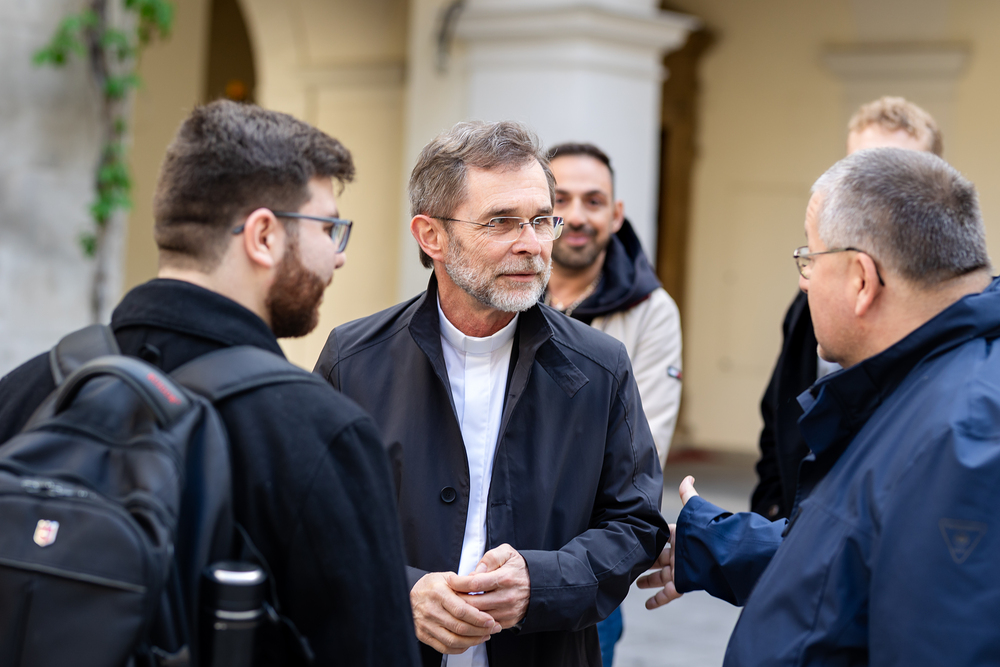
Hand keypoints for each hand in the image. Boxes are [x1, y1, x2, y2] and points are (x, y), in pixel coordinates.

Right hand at [410, 571, 500, 653]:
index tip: (491, 620)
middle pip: (459, 627)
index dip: (479, 618)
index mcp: (438, 593)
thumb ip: (465, 584)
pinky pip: (444, 648)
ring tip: (485, 636)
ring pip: (453, 640)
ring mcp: (426, 625)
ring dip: (473, 641)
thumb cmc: (432, 586)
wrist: (409, 594)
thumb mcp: (448, 577)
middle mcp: (430, 610)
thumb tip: (485, 589)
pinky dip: (460, 648)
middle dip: (480, 630)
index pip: (461, 610)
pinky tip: (469, 642)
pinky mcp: (423, 635)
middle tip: (493, 628)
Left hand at [451, 544, 530, 627]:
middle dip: (457, 599)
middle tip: (449, 594)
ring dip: (464, 611)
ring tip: (456, 603)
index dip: (458, 582)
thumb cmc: (517, 567)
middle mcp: (507, 597)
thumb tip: (474, 573)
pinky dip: (475, 620)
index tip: (449, 580)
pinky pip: (486, 625)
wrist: (538, 585)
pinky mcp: (508, 622)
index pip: (475, 583)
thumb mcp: (507, 553)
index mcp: (505, 578)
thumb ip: (490, 558)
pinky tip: (469, 612)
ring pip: (477, 617)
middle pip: (473, 603)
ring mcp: (508, 612)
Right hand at [636, 475, 698, 609]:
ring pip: (659, 577)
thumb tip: (688, 476)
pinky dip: (657, 600)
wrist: (721, 553)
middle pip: (658, 557)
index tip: (637, 534)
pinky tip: (647, 605)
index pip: (663, 534)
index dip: (652, 534)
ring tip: (635, 583)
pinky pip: (667, 594)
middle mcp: (679, 553)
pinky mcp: (682, 584)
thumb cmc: (707, 530)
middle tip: (633, 562)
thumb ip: (688, 494)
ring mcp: (680, 570)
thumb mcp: (693, 509)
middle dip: (646, 560)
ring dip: (647, 581)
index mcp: (681, 536)